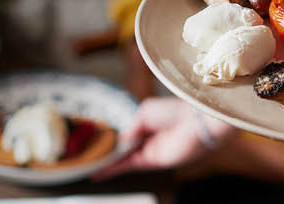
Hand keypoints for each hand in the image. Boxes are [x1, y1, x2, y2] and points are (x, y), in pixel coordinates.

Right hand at [94, 97, 234, 178]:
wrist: (197, 122)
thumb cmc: (176, 110)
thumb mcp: (146, 112)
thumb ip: (131, 128)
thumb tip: (120, 141)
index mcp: (149, 122)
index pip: (126, 133)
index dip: (111, 138)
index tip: (95, 142)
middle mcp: (148, 138)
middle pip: (123, 148)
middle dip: (106, 153)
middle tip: (87, 157)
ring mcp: (150, 150)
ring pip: (123, 159)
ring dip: (107, 163)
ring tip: (88, 167)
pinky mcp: (153, 161)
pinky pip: (129, 165)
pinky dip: (114, 168)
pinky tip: (100, 172)